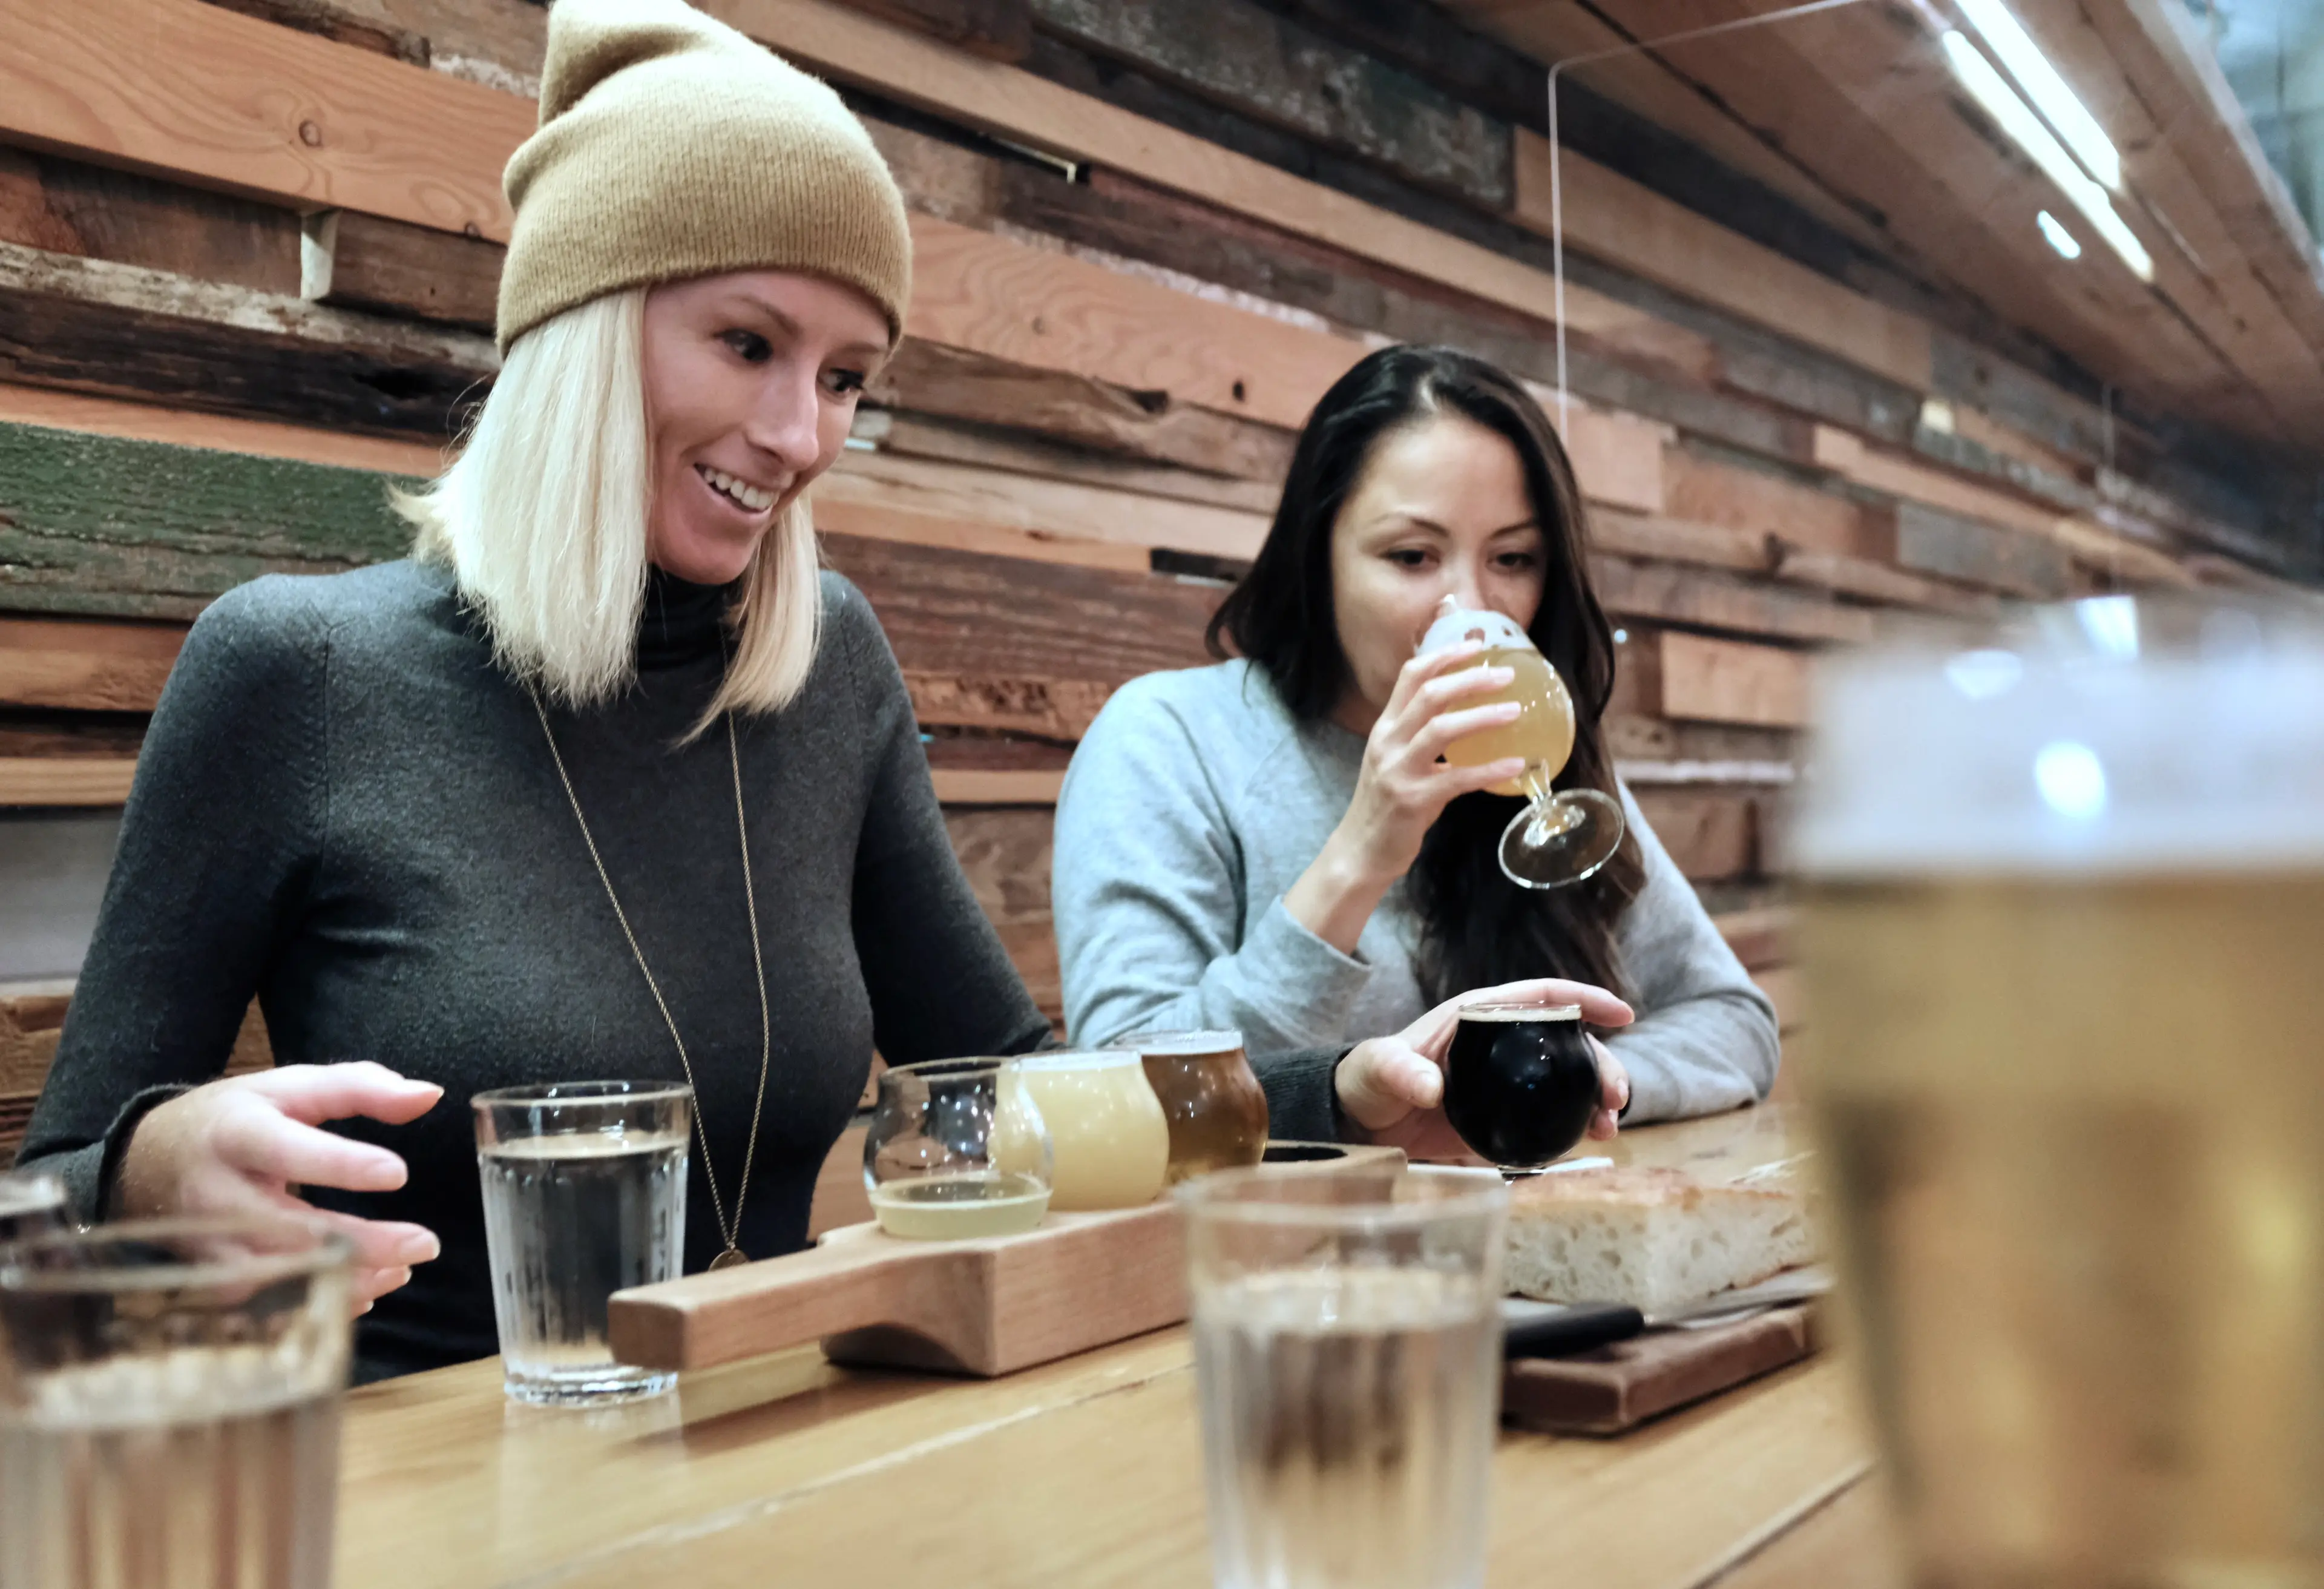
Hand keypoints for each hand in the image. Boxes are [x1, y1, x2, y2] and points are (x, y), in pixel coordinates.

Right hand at [114, 1063, 443, 1312]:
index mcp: (237, 1132)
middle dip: (359, 1241)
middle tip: (424, 1243)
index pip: (287, 1149)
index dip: (341, 1163)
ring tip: (402, 1269)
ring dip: (346, 1278)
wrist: (148, 1159)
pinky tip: (365, 1291)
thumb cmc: (236, 1118)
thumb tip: (429, 1095)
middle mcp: (216, 1192)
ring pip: (277, 1274)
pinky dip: (317, 1300)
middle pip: (286, 1226)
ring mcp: (208, 1241)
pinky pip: (265, 1302)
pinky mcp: (208, 1277)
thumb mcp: (291, 1087)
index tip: (398, 1173)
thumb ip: (361, 1087)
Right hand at [1285, 642, 1533, 952]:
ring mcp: (1397, 770)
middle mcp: (1387, 742)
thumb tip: (1468, 715)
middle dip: (1469, 679)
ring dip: (1482, 716)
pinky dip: (1489, 770)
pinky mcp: (1412, 800)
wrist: (1361, 851)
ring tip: (1516, 712)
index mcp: (1385, 728)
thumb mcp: (1398, 761)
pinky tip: (1515, 765)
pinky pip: (1457, 779)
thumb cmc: (1387, 805)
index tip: (1476, 645)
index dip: (1444, 656)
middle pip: (1428, 695)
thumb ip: (1422, 737)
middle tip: (1506, 675)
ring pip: (1441, 729)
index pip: (1411, 677)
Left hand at [1334, 979, 1634, 1159]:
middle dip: (1601, 1063)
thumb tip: (1432, 1088)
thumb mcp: (1380, 1067)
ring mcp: (1504, 1082)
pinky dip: (1572, 1125)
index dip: (1584, 998)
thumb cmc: (1367, 1078)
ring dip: (1594, 1098)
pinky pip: (1546, 1116)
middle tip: (1616, 1096)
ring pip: (1564, 1080)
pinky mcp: (1501, 1116)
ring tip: (1609, 1123)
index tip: (1622, 1012)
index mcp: (1477, 1015)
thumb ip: (1402, 1071)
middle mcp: (1499, 1043)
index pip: (1541, 996)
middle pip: (1565, 1043)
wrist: (1358, 1120)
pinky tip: (1588, 1140)